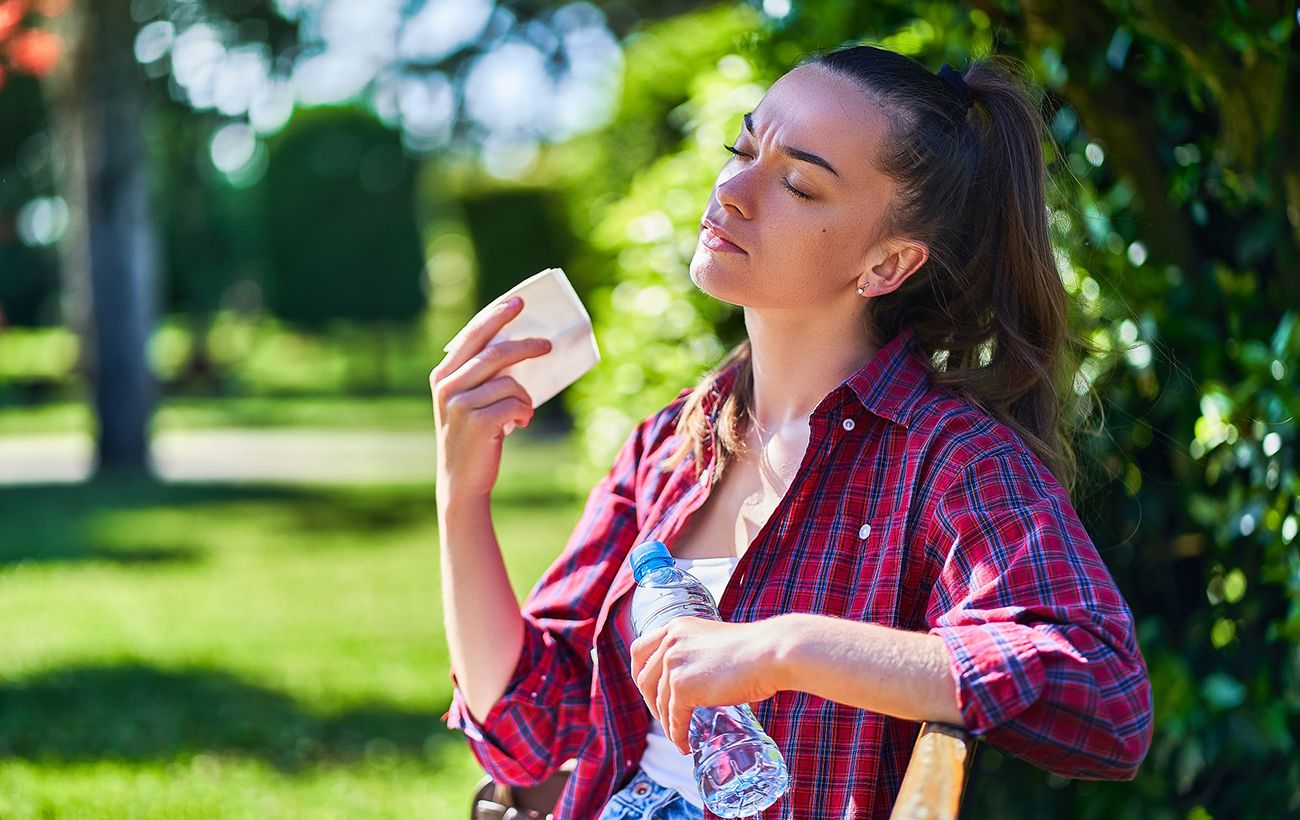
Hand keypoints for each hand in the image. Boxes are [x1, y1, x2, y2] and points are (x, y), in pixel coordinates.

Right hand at [430, 297, 551, 500]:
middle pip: (495, 352)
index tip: (518, 301)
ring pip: (510, 382)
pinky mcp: (477, 422)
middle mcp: (447, 386)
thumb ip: (483, 376)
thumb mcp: (469, 402)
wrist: (461, 481)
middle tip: (548, 344)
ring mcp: (459, 404)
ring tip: (524, 411)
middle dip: (525, 345)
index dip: (496, 315)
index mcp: (443, 375)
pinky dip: (525, 412)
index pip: (472, 336)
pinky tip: (520, 424)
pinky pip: (515, 404)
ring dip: (525, 397)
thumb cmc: (473, 437)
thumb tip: (521, 347)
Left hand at [630, 617, 782, 753]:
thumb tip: (700, 685)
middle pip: (644, 678)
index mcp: (677, 627)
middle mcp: (670, 641)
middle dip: (652, 702)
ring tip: (679, 735)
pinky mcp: (683, 687)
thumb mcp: (716, 643)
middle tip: (665, 717)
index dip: (640, 673)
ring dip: (667, 724)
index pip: (640, 649)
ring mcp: (674, 664)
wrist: (770, 653)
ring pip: (659, 702)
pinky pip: (674, 718)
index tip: (648, 690)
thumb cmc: (756, 650)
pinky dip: (678, 735)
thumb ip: (699, 656)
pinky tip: (685, 744)